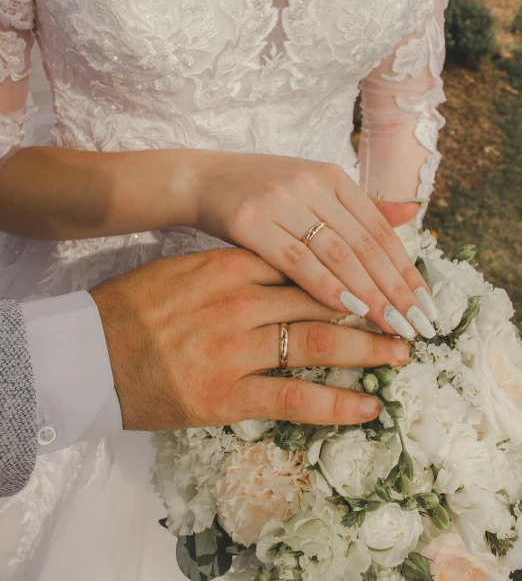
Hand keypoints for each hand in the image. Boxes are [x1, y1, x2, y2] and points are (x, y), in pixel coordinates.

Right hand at [89, 248, 409, 430]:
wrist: (88, 350)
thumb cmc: (138, 304)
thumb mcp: (191, 265)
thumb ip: (242, 261)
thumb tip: (288, 259)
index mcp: (231, 264)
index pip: (305, 262)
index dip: (348, 271)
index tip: (377, 276)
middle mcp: (239, 301)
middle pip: (322, 300)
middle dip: (370, 306)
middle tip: (404, 312)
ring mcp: (235, 348)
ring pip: (318, 345)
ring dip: (367, 350)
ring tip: (399, 351)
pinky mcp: (227, 395)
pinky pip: (295, 399)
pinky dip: (336, 403)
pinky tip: (368, 405)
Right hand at [190, 151, 437, 338]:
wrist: (201, 179)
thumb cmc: (261, 191)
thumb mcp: (313, 188)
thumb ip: (362, 205)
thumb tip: (413, 212)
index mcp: (332, 177)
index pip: (380, 229)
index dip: (406, 269)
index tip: (426, 305)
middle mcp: (312, 184)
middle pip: (364, 243)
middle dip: (395, 288)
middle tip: (417, 324)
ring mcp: (281, 200)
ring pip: (336, 252)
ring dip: (368, 292)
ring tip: (389, 324)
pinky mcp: (251, 220)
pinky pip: (296, 259)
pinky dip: (324, 285)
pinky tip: (345, 310)